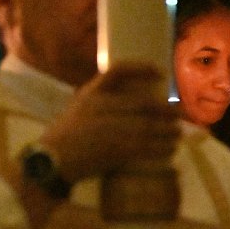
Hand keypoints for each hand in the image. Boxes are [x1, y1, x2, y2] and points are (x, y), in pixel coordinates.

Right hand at [41, 62, 180, 181]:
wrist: (50, 160)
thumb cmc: (67, 137)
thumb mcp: (81, 109)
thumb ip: (105, 103)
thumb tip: (140, 105)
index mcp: (91, 93)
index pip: (118, 71)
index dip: (142, 68)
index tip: (161, 72)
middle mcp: (102, 106)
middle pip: (144, 103)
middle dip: (165, 110)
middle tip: (178, 115)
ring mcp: (110, 127)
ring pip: (150, 126)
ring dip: (168, 131)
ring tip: (177, 134)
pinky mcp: (116, 148)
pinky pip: (147, 146)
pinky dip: (162, 148)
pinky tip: (170, 150)